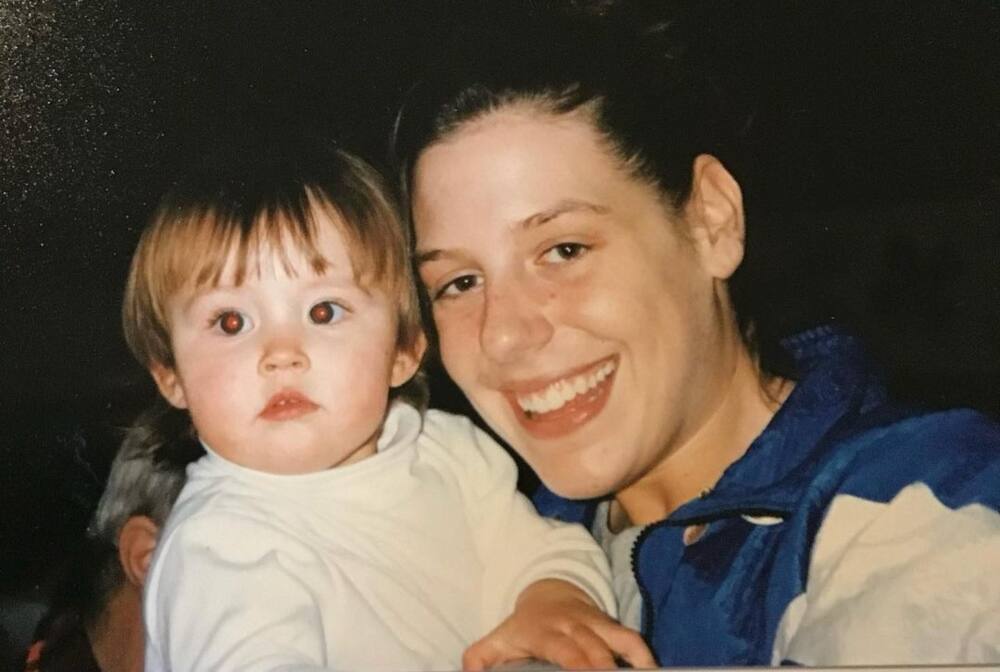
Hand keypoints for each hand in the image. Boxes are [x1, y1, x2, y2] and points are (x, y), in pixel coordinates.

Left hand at [463, 579, 655, 669]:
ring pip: (618, 640)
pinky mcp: (611, 625)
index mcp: (542, 631)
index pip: (562, 648)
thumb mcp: (495, 642)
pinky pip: (632, 638)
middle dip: (604, 670)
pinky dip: (644, 656)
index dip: (577, 662)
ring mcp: (594, 623)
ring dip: (631, 663)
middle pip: (594, 649)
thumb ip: (478, 661)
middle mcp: (572, 625)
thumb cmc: (520, 628)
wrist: (547, 592)